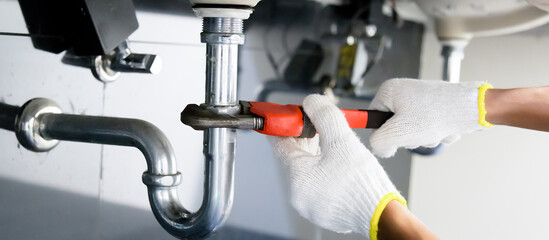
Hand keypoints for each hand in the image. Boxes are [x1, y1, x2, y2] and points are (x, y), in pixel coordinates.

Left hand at [270, 94, 403, 237]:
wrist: (381, 215)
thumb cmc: (362, 183)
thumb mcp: (342, 140)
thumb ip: (324, 115)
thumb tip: (311, 102)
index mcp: (297, 177)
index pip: (279, 145)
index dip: (283, 126)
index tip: (286, 116)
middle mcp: (298, 194)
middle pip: (292, 157)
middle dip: (301, 137)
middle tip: (312, 122)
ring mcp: (309, 205)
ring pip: (305, 170)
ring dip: (313, 151)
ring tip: (327, 138)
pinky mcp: (322, 210)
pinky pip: (315, 183)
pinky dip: (320, 168)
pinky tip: (334, 159)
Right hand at [369, 78, 486, 157]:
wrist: (471, 109)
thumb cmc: (435, 116)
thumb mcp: (397, 133)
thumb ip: (378, 143)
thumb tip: (381, 148)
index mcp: (388, 91)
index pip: (372, 118)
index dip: (383, 133)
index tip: (397, 136)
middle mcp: (402, 92)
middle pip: (393, 127)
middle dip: (409, 137)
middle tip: (419, 133)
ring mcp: (419, 99)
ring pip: (412, 130)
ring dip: (424, 137)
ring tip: (435, 129)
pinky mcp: (434, 106)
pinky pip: (427, 127)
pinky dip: (435, 132)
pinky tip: (445, 128)